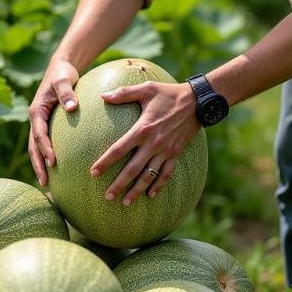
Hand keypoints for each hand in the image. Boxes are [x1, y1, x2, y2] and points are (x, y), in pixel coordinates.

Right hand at [28, 59, 79, 185]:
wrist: (60, 68)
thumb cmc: (63, 73)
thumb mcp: (64, 79)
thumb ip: (67, 93)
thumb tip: (71, 108)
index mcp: (37, 111)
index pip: (39, 135)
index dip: (44, 149)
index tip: (53, 163)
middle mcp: (35, 120)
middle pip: (33, 147)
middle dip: (38, 165)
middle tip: (45, 183)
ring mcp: (40, 124)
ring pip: (36, 148)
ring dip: (40, 165)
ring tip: (47, 184)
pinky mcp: (47, 125)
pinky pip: (45, 144)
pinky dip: (47, 157)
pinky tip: (58, 170)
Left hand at [91, 81, 199, 204]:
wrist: (197, 101)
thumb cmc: (168, 94)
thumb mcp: (146, 89)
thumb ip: (123, 93)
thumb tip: (102, 96)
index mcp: (143, 129)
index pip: (119, 149)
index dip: (105, 162)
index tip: (93, 173)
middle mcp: (154, 144)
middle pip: (132, 169)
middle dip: (119, 185)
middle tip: (107, 197)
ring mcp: (166, 151)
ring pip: (149, 176)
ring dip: (137, 190)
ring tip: (125, 202)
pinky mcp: (176, 154)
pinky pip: (167, 174)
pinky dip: (158, 185)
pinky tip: (150, 195)